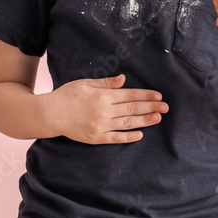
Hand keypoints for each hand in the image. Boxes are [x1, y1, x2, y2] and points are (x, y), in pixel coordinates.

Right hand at [46, 73, 168, 143]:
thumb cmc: (67, 95)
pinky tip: (140, 135)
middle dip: (151, 107)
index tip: (158, 95)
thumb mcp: (85, 83)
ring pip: (127, 123)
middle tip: (166, 107)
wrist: (51, 114)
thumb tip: (123, 79)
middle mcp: (104, 111)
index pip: (130, 95)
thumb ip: (106, 83)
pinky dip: (128, 137)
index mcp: (103, 96)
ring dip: (144, 121)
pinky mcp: (96, 138)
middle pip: (132, 109)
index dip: (146, 95)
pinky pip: (115, 138)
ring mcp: (101, 126)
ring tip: (158, 118)